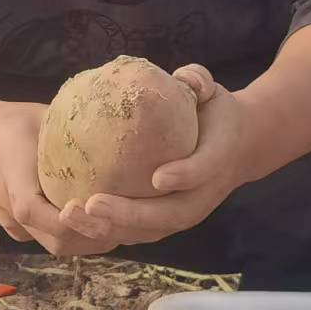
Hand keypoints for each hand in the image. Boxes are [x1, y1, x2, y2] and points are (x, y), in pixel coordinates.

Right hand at [0, 99, 112, 255]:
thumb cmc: (8, 124)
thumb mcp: (41, 118)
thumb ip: (74, 130)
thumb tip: (120, 125)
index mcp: (13, 180)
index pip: (36, 212)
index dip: (73, 220)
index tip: (108, 212)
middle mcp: (12, 212)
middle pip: (56, 242)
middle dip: (97, 237)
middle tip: (134, 223)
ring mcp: (15, 226)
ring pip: (57, 248)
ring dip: (92, 242)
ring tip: (126, 227)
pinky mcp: (18, 230)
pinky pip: (52, 242)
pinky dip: (79, 239)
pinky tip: (105, 226)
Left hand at [60, 64, 250, 247]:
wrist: (239, 148)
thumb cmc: (215, 115)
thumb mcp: (213, 92)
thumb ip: (198, 79)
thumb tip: (184, 77)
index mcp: (219, 158)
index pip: (204, 169)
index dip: (184, 175)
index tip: (158, 177)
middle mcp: (204, 195)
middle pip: (168, 214)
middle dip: (129, 214)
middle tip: (91, 204)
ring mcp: (186, 213)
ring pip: (149, 231)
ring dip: (109, 228)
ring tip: (71, 216)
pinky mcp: (167, 222)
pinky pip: (136, 233)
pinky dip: (105, 231)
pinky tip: (72, 220)